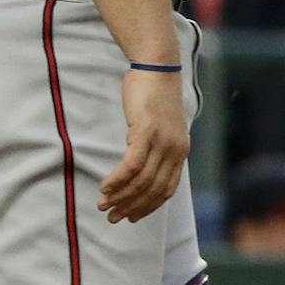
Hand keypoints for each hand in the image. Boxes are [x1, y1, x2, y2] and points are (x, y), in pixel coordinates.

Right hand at [99, 66, 188, 223]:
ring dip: (121, 197)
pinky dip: (118, 179)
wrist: (158, 67)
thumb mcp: (161, 125)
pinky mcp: (146, 132)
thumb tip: (141, 163)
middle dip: (131, 207)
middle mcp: (175, 151)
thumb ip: (156, 145)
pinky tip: (105, 187)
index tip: (131, 217)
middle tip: (111, 216)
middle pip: (152, 190)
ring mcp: (162, 142)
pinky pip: (131, 164)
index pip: (166, 190)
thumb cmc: (154, 94)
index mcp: (180, 152)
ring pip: (141, 181)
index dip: (148, 207)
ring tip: (103, 204)